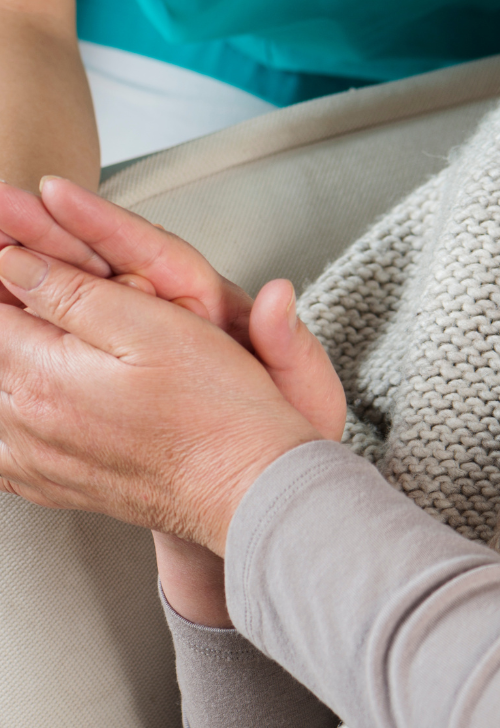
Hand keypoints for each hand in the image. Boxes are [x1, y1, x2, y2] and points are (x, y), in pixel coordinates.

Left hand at [0, 180, 347, 624]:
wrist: (247, 487)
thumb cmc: (215, 407)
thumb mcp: (152, 325)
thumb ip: (73, 293)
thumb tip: (13, 264)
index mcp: (46, 378)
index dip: (6, 266)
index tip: (15, 239)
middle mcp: (27, 424)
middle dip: (11, 306)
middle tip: (33, 265)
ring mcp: (36, 460)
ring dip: (13, 352)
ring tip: (41, 319)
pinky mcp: (50, 483)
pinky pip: (1, 444)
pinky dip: (10, 406)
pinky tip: (33, 384)